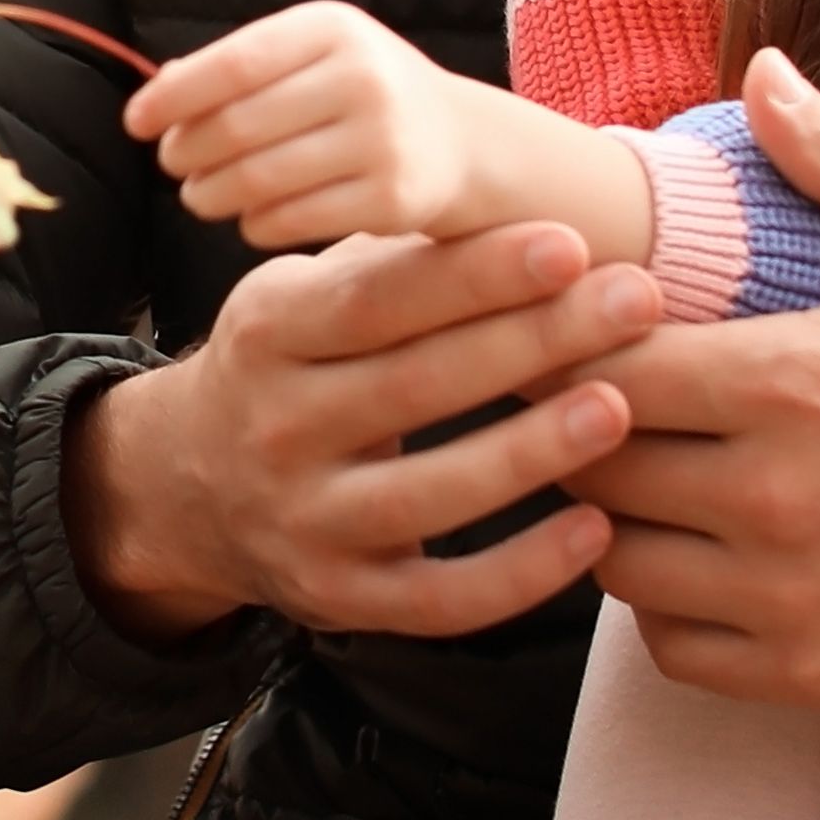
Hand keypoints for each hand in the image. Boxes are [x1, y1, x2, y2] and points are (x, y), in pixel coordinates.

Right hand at [64, 222, 650, 649]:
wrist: (182, 487)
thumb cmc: (288, 367)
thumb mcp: (302, 300)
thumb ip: (391, 265)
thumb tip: (520, 220)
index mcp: (268, 336)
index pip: (378, 301)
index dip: (475, 274)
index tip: (569, 243)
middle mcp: (276, 431)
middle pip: (415, 384)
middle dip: (534, 338)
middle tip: (636, 299)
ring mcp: (306, 523)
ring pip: (430, 496)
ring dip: (530, 452)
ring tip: (618, 407)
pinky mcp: (342, 599)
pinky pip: (442, 599)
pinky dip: (522, 574)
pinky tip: (596, 529)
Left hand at [127, 0, 516, 249]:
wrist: (462, 144)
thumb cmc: (362, 95)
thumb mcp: (312, 57)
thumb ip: (239, 68)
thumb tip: (158, 90)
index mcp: (333, 29)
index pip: (234, 63)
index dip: (174, 96)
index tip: (135, 122)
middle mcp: (363, 78)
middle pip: (238, 126)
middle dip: (187, 152)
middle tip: (173, 164)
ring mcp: (382, 140)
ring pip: (258, 180)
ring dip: (210, 194)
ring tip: (200, 195)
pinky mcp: (393, 200)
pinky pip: (290, 220)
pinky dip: (253, 224)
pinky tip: (250, 217)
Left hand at [573, 52, 819, 710]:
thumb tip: (757, 73)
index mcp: (793, 382)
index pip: (603, 365)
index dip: (583, 344)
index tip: (606, 329)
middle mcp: (775, 499)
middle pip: (592, 466)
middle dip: (587, 428)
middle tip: (614, 400)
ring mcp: (791, 599)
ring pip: (615, 563)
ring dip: (617, 519)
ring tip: (656, 474)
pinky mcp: (816, 673)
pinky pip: (673, 648)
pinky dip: (664, 605)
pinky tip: (704, 556)